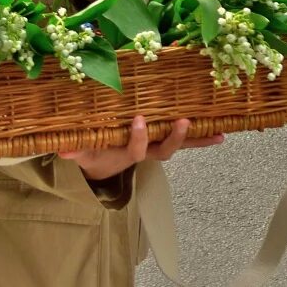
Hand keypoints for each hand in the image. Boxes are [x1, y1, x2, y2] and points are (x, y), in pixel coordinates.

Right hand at [60, 116, 224, 181]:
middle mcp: (147, 151)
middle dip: (175, 138)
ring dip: (198, 139)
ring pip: (180, 145)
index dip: (139, 138)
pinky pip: (186, 138)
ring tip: (217, 134)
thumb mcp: (83, 154)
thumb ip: (76, 150)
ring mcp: (158, 145)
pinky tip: (222, 132)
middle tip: (183, 122)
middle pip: (165, 150)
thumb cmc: (94, 153)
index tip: (138, 121)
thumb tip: (65, 148)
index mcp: (126, 153)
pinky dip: (203, 135)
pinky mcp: (165, 138)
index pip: (136, 149)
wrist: (102, 165)